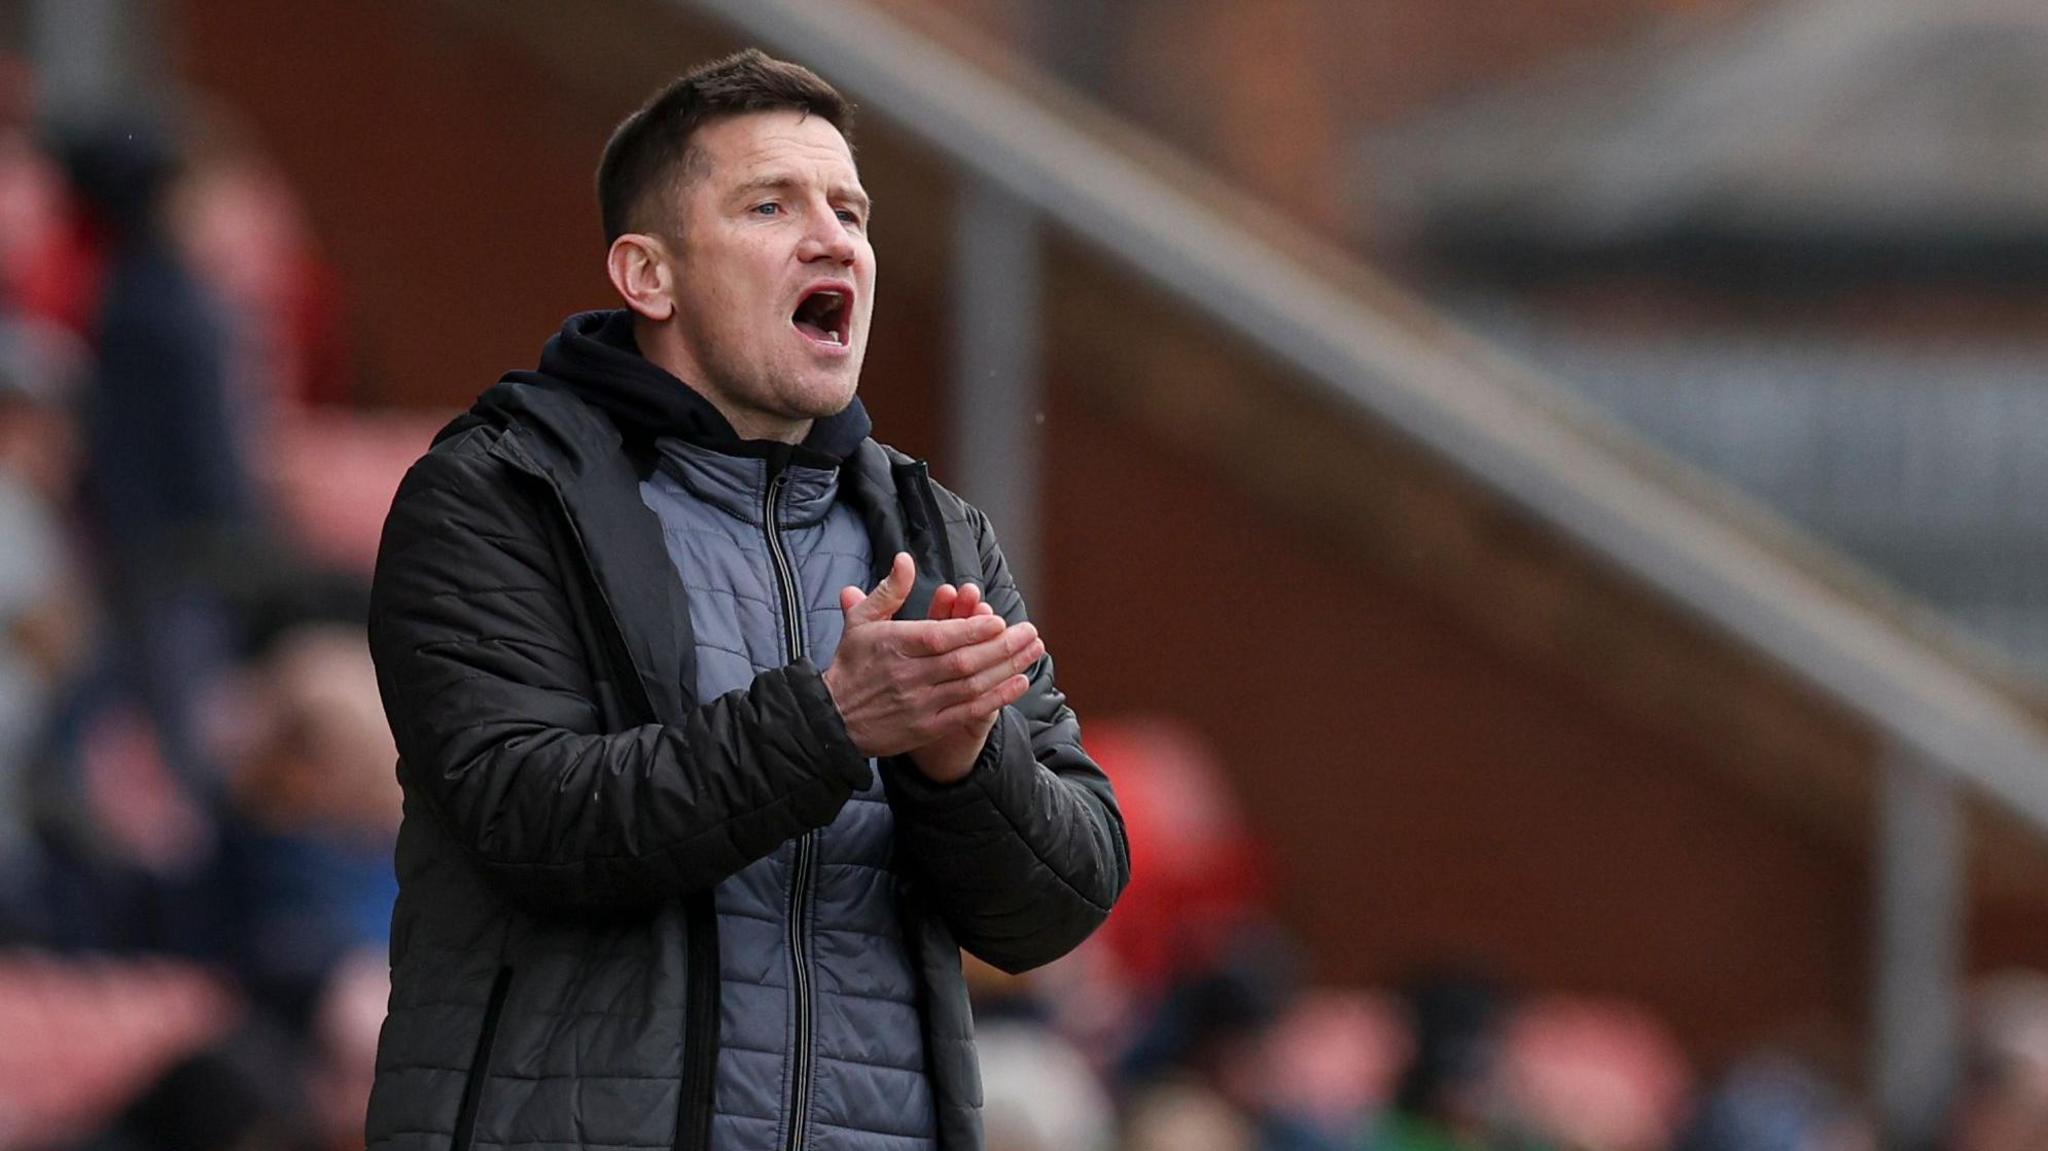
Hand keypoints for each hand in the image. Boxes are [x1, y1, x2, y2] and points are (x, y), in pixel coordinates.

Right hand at [822, 553, 1042, 763]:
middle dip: (1001, 647)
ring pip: (971, 686)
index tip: (1000, 620)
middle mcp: (908, 676)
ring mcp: (919, 704)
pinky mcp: (927, 728)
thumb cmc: (851, 664)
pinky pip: (969, 712)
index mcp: (894, 646)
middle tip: (1030, 632)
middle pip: (963, 662)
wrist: (833, 719)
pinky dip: (997, 698)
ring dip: (1006, 669)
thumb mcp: (862, 621)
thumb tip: (906, 559)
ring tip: (1033, 652)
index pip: (939, 636)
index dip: (972, 630)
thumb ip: (890, 590)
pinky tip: (1019, 682)